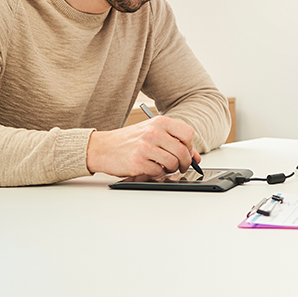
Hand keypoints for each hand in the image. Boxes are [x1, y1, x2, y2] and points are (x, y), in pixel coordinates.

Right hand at [86, 115, 201, 177]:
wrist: (101, 147)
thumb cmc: (129, 141)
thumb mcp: (151, 133)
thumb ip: (174, 142)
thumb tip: (196, 157)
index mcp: (159, 122)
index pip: (188, 134)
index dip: (189, 146)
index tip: (186, 152)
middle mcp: (153, 132)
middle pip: (182, 151)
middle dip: (185, 163)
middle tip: (181, 167)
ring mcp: (145, 147)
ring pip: (172, 163)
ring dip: (171, 169)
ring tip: (164, 168)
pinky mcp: (138, 162)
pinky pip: (158, 172)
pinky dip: (157, 174)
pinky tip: (150, 169)